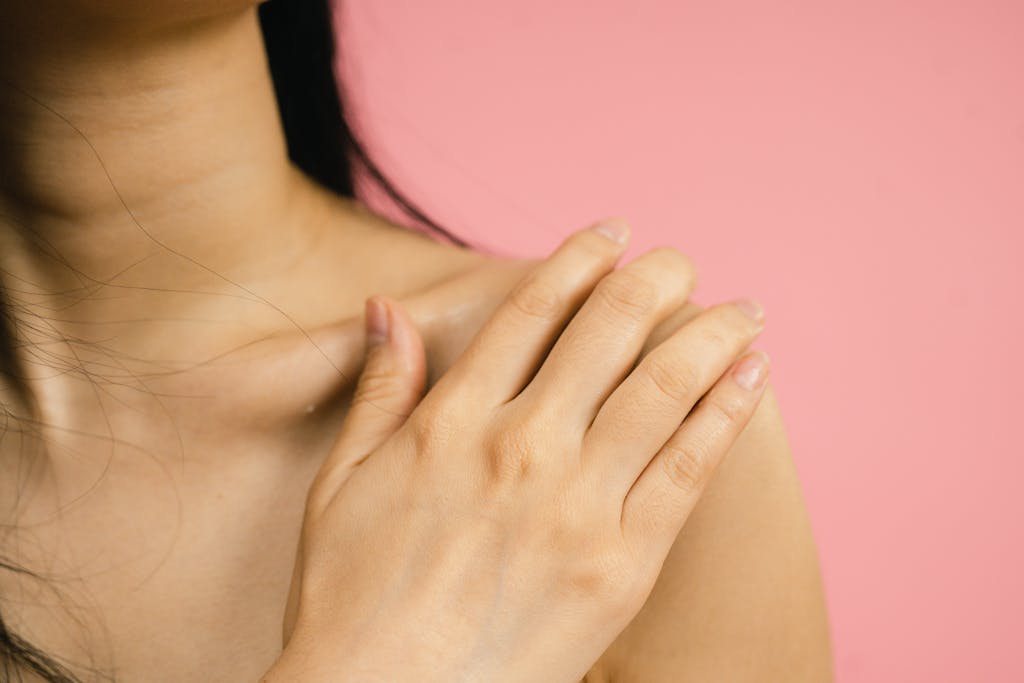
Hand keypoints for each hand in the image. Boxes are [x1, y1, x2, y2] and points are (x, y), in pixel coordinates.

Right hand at [264, 220, 769, 681]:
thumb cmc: (349, 601)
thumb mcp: (339, 484)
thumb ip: (377, 390)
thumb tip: (388, 309)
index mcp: (452, 422)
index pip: (531, 314)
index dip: (577, 260)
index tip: (611, 232)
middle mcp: (521, 447)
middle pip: (607, 333)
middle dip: (654, 281)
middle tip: (682, 259)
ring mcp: (576, 506)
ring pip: (660, 390)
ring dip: (708, 335)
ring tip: (742, 308)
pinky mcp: (621, 565)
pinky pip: (687, 471)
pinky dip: (726, 414)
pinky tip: (751, 375)